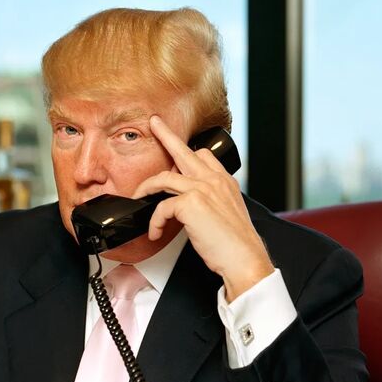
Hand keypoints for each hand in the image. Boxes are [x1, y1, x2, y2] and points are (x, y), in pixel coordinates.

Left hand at [132, 116, 274, 300]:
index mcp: (224, 181)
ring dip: (146, 187)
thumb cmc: (236, 243)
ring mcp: (202, 189)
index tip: (177, 147)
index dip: (187, 152)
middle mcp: (214, 180)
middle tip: (155, 123)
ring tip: (138, 196)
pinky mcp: (191, 204)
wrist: (244, 258)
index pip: (204, 155)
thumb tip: (189, 206)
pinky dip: (154, 221)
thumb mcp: (227, 213)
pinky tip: (156, 232)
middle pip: (185, 151)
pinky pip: (161, 207)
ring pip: (164, 177)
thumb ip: (211, 202)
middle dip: (166, 134)